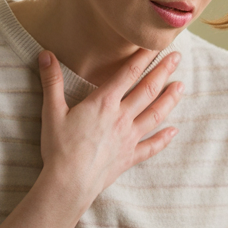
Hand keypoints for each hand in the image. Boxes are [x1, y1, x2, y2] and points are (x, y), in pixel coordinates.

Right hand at [37, 47, 182, 202]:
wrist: (70, 183)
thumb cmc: (60, 148)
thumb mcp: (52, 111)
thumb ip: (51, 81)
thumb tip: (45, 54)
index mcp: (103, 103)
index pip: (128, 73)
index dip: (143, 57)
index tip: (155, 44)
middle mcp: (121, 117)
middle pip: (147, 90)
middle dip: (163, 71)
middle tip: (177, 57)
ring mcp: (129, 138)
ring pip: (155, 114)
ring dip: (170, 99)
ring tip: (182, 86)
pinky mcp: (129, 157)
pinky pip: (151, 146)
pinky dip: (164, 138)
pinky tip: (174, 130)